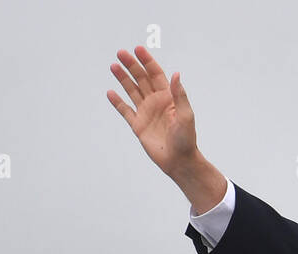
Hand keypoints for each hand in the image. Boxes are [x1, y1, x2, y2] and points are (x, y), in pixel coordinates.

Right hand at [107, 46, 199, 178]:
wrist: (180, 161)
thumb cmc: (186, 139)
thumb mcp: (186, 115)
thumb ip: (180, 95)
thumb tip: (176, 74)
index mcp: (168, 98)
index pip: (156, 75)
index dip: (147, 62)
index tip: (138, 49)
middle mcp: (156, 103)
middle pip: (141, 79)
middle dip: (132, 66)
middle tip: (121, 53)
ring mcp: (146, 113)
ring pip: (132, 91)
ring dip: (123, 78)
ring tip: (113, 66)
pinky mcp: (138, 125)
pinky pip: (125, 111)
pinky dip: (117, 102)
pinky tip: (110, 93)